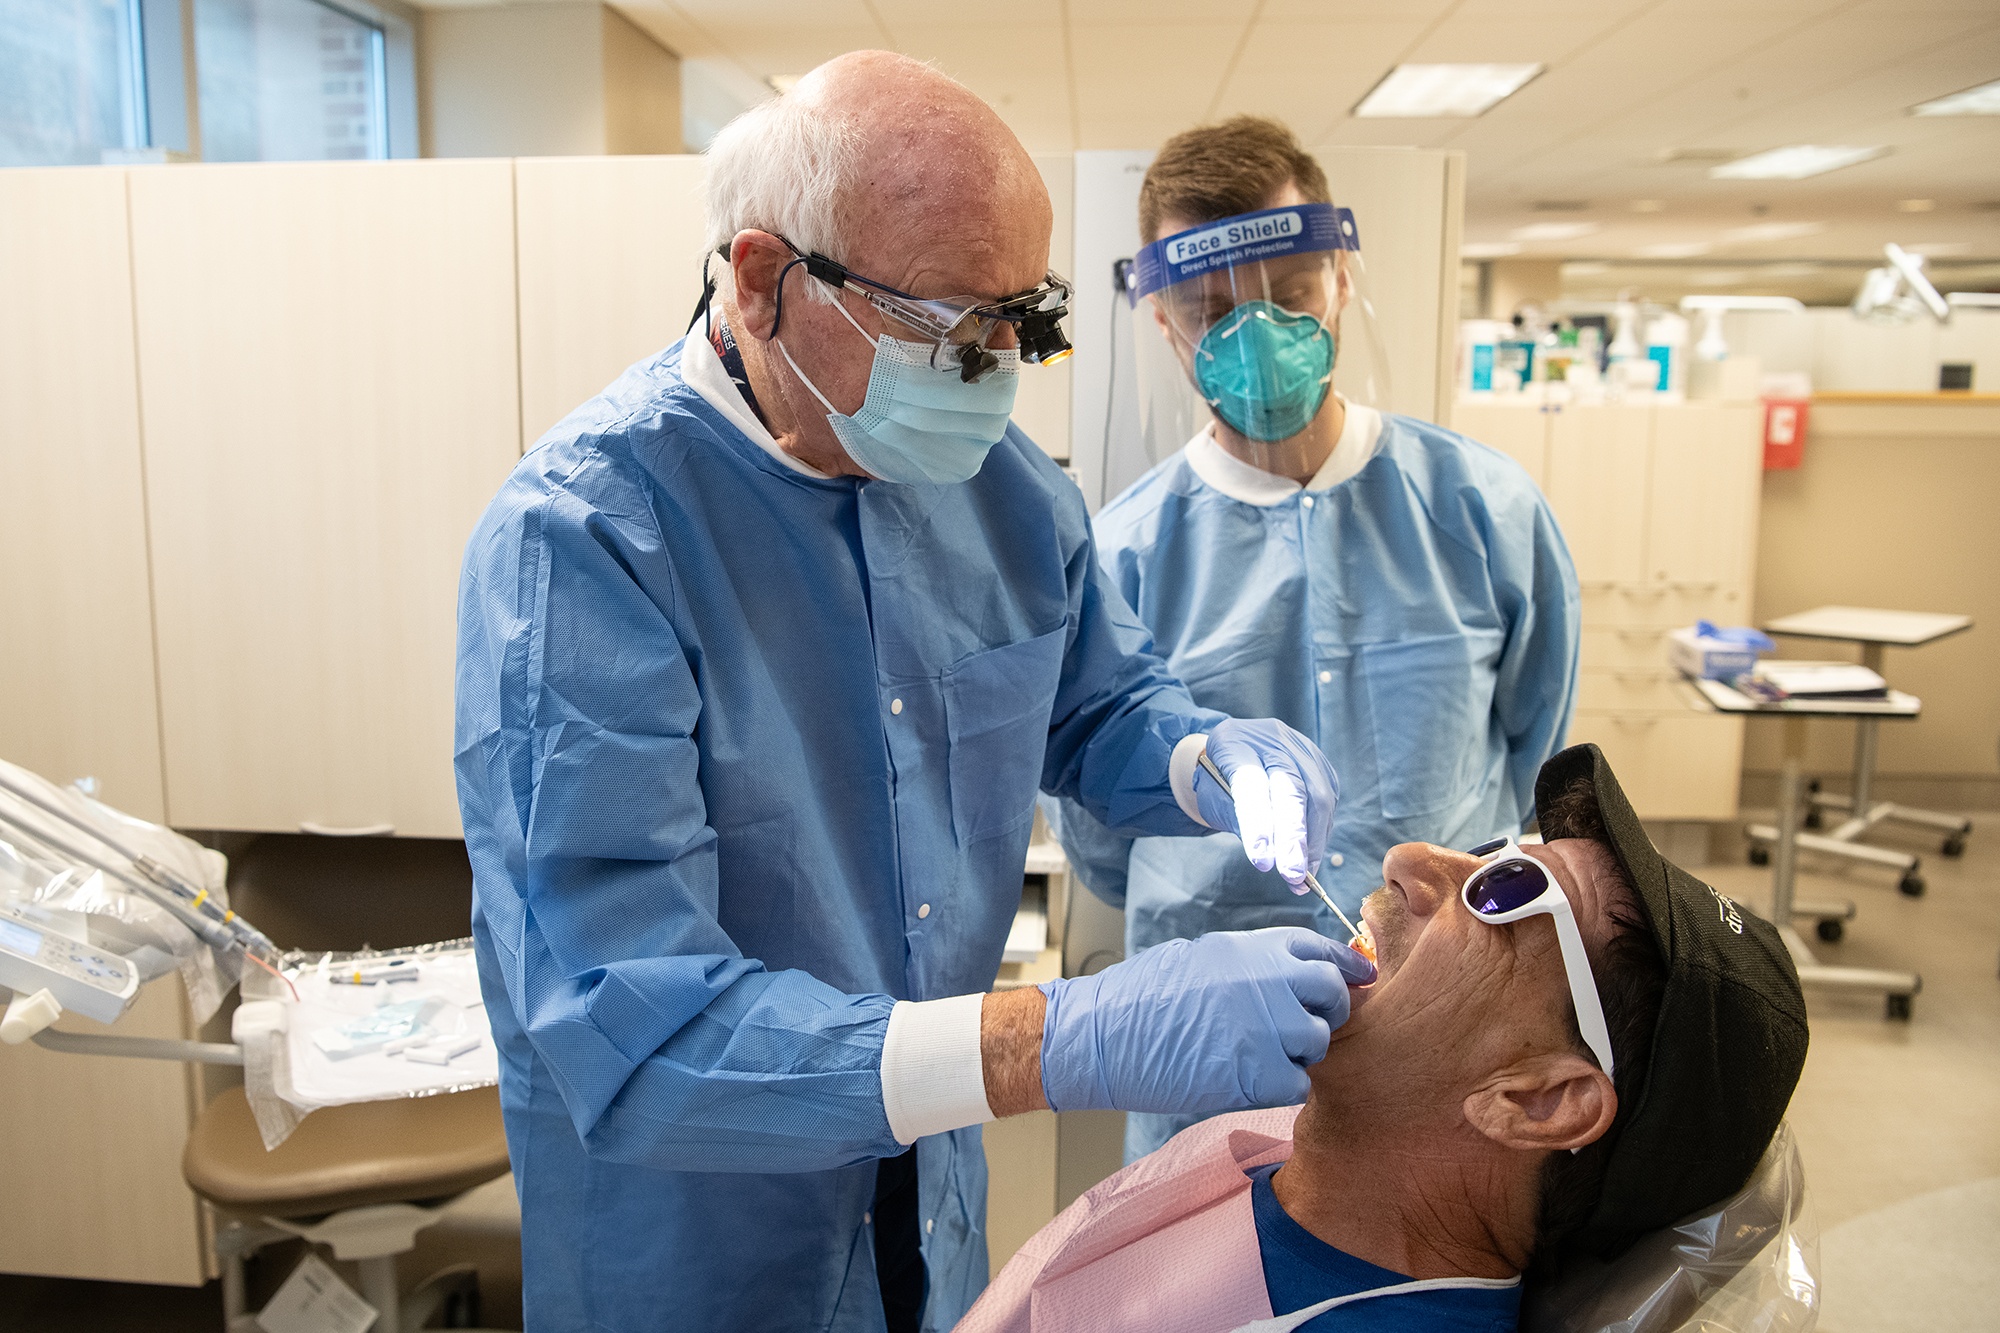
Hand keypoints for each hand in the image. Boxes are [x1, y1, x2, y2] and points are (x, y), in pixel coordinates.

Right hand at [1037, 928, 1375, 1115]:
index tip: (1360, 979)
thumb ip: (1257, 963)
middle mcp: (1272, 980)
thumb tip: (1297, 977)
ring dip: (1299, 1052)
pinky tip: (1248, 1078)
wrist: (1106, 1033)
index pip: (1324, 952)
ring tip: (1260, 1054)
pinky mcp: (1260, 1074)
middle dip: (1328, 1011)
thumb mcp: (1206, 956)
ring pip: (1317, 1042)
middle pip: (1332, 994)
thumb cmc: (1144, 994)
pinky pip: (1297, 1083)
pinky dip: (1280, 1085)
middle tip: (1306, 1026)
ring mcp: (1270, 1027)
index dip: (1345, 968)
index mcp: (1257, 947)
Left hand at [1193, 719, 1338, 886]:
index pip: (1251, 783)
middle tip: (1292, 873)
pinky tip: (1309, 856)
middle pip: (1292, 788)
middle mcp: (1272, 739)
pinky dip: (1319, 834)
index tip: (1262, 862)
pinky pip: (1328, 801)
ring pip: (1318, 797)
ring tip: (1301, 875)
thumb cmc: (1219, 781)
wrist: (1235, 752)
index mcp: (1234, 742)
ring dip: (1311, 842)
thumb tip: (1273, 860)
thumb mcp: (1214, 799)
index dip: (1258, 824)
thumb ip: (1240, 822)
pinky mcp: (1320, 763)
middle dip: (1294, 836)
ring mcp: (1300, 748)